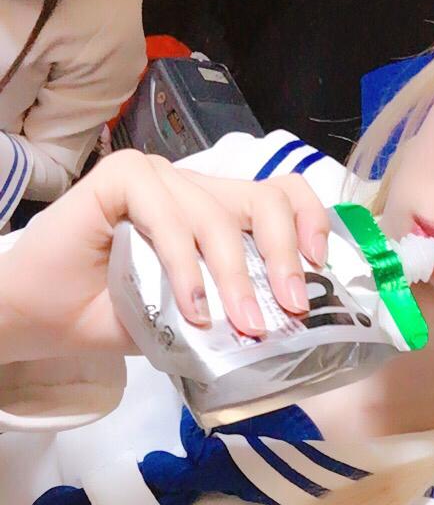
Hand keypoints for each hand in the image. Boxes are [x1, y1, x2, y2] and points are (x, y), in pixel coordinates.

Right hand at [0, 150, 328, 363]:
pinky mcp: (122, 176)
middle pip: (264, 200)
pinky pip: (167, 215)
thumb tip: (290, 328)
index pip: (281, 196)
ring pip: (217, 216)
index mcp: (219, 215)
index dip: (310, 222)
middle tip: (290, 310)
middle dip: (285, 257)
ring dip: (234, 277)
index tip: (319, 266)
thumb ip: (234, 310)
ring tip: (240, 325)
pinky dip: (184, 265)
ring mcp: (160, 178)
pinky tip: (192, 308)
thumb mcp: (194, 320)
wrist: (43, 319)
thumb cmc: (114, 316)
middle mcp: (196, 190)